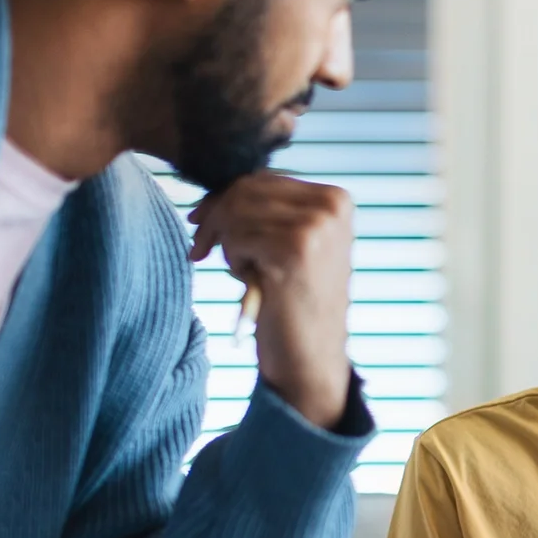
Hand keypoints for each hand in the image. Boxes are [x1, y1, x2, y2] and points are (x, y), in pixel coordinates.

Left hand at [188, 173, 352, 429]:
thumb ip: (270, 211)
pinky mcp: (295, 249)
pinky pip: (236, 236)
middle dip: (215, 218)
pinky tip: (250, 282)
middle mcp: (332, 205)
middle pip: (247, 189)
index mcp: (337, 198)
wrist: (311, 358)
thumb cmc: (295, 303)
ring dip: (227, 244)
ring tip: (244, 274)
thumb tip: (215, 192)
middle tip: (199, 249)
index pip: (263, 179)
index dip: (224, 200)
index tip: (200, 223)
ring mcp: (317, 226)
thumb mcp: (293, 245)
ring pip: (236, 211)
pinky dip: (232, 260)